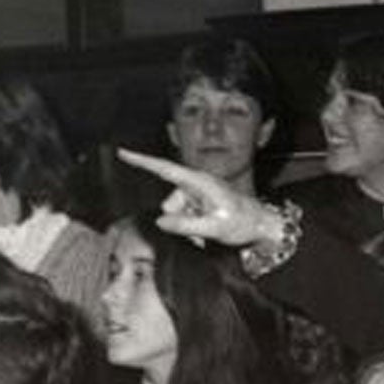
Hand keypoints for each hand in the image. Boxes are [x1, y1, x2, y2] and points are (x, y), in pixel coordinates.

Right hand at [116, 148, 285, 248]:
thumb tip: (161, 220)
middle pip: (169, 202)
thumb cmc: (243, 223)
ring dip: (187, 225)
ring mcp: (198, 194)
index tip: (122, 152)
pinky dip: (192, 227)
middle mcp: (196, 185)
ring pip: (176, 213)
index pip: (164, 169)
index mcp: (199, 182)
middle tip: (203, 231)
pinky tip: (208, 232)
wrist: (261, 226)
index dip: (142, 161)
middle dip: (178, 219)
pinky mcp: (200, 204)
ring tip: (209, 232)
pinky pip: (185, 217)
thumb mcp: (214, 227)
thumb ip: (186, 224)